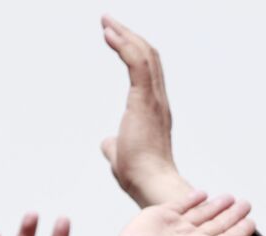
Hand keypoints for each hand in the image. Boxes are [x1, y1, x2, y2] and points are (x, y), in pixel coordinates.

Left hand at [100, 16, 191, 206]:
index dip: (133, 50)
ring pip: (144, 55)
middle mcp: (158, 100)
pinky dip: (123, 45)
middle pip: (149, 56)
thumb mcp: (119, 156)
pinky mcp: (145, 100)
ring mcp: (154, 99)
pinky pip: (137, 64)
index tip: (115, 37)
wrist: (149, 184)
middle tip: (109, 22)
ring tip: (107, 22)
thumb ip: (113, 146)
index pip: (148, 71)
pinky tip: (109, 34)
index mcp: (154, 109)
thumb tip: (107, 143)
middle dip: (129, 35)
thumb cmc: (139, 175)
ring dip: (125, 35)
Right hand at [114, 190, 255, 235]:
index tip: (252, 221)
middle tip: (246, 203)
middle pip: (218, 224)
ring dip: (217, 206)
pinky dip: (193, 199)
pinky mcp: (163, 215)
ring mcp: (178, 227)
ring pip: (203, 213)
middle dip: (233, 215)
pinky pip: (182, 204)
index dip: (241, 230)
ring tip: (230, 197)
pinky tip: (203, 194)